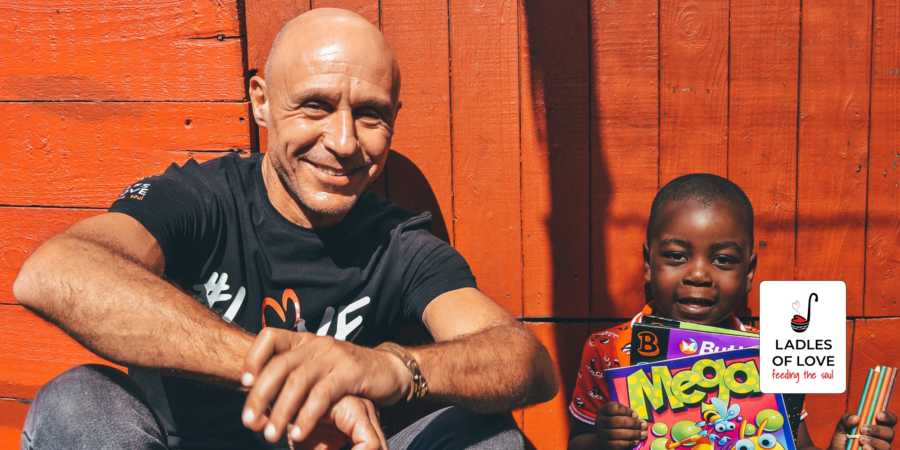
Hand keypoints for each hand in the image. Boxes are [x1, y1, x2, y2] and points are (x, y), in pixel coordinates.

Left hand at [240, 328, 409, 443]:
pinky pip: (322, 394)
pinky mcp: (350, 372)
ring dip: (281, 411)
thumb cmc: (345, 376)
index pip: (270, 337)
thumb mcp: (316, 369)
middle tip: (249, 423)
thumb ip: (291, 377)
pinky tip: (298, 434)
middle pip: (279, 365)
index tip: (243, 383)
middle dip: (259, 396)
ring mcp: (333, 356)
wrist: (388, 370)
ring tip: (270, 436)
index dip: (253, 358)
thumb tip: (255, 399)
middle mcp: (316, 344)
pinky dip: (307, 416)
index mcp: (304, 340)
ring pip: (298, 382)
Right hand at [594, 402, 647, 448]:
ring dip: (631, 434)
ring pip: (613, 433)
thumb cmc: (618, 423)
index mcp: (604, 410)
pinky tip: (635, 441)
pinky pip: (615, 445)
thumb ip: (629, 415)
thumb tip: (640, 420)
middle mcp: (600, 421)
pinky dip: (627, 443)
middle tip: (643, 425)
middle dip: (630, 423)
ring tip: (642, 434)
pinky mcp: (605, 444)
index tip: (635, 414)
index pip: (611, 408)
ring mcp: (601, 433)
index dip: (624, 411)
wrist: (607, 437)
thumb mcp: (622, 414)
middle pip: (613, 421)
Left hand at [828, 411, 895, 449]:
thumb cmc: (843, 439)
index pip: (890, 420)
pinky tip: (863, 448)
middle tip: (863, 429)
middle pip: (890, 433)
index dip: (887, 416)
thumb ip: (847, 420)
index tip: (878, 415)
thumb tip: (856, 418)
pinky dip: (871, 449)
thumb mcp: (842, 427)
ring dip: (873, 441)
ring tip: (860, 440)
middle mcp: (882, 438)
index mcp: (877, 426)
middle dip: (877, 430)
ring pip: (886, 445)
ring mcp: (880, 448)